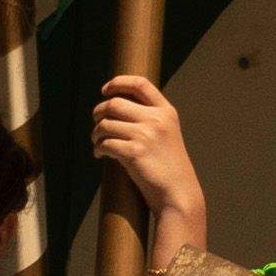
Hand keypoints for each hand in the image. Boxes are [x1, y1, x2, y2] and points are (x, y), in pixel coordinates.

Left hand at [91, 75, 209, 260]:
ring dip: (96, 134)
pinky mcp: (134, 152)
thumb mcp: (167, 135)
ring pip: (105, 124)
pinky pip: (105, 143)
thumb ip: (149, 120)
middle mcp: (156, 119)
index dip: (118, 82)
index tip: (105, 90)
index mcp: (166, 112)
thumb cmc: (169, 168)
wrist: (178, 193)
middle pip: (115, 103)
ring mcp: (145, 135)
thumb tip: (115, 109)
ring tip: (98, 143)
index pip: (140, 84)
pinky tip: (100, 155)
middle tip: (97, 124)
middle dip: (99, 112)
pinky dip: (98, 149)